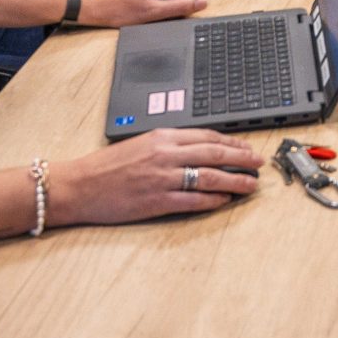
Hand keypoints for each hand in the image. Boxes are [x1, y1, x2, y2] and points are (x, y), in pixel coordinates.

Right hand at [47, 128, 260, 223]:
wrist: (79, 185)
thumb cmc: (106, 166)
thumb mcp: (139, 143)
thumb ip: (168, 144)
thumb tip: (199, 148)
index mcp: (162, 137)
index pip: (207, 136)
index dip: (232, 143)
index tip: (246, 147)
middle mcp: (165, 155)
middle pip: (214, 154)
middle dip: (241, 159)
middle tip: (258, 164)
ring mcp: (162, 178)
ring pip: (209, 177)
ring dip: (234, 181)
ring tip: (250, 184)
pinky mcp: (157, 201)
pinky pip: (193, 200)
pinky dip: (212, 199)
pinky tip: (224, 200)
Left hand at [78, 0, 207, 28]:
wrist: (98, 8)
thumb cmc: (122, 10)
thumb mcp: (155, 12)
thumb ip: (182, 7)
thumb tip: (203, 2)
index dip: (181, 4)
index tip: (164, 11)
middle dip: (171, 2)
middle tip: (153, 10)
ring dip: (163, 1)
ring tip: (146, 7)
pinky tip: (143, 3)